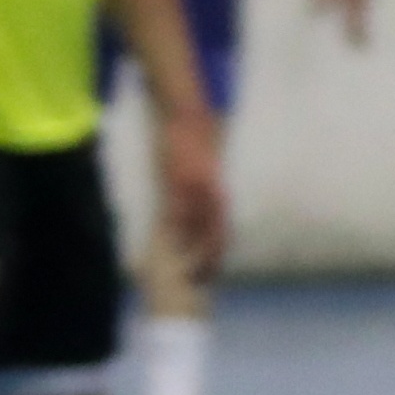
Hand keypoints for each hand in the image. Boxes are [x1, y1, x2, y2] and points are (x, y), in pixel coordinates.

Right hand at [157, 108, 228, 283]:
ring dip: (193, 247)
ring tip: (187, 269)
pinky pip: (178, 205)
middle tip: (204, 279)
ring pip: (197, 223)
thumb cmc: (196, 141)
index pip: (223, 227)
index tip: (216, 270)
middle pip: (215, 230)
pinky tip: (171, 240)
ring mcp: (196, 186)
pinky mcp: (179, 177)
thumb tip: (205, 209)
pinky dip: (176, 224)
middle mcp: (212, 192)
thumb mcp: (207, 170)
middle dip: (210, 256)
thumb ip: (208, 191)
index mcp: (219, 191)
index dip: (220, 250)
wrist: (187, 115)